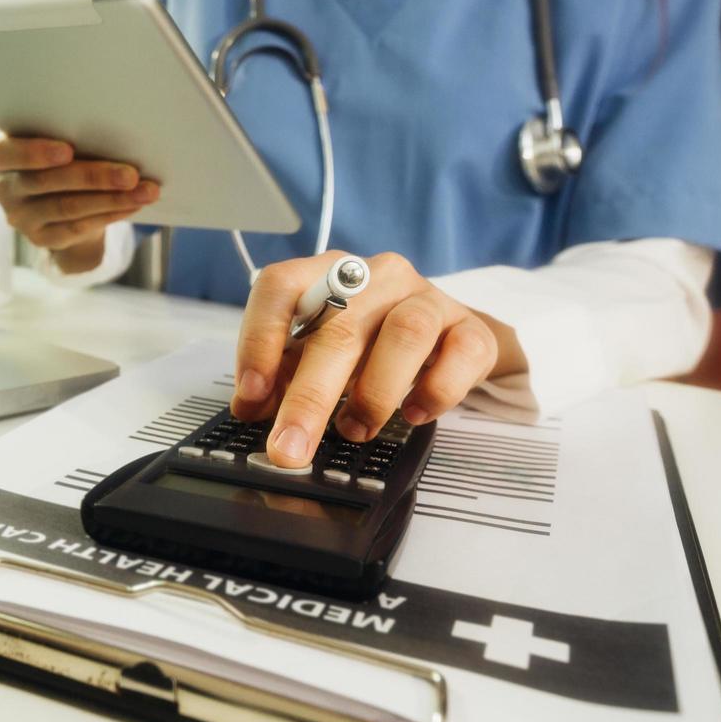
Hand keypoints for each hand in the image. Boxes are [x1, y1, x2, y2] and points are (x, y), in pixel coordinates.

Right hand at [0, 135, 159, 273]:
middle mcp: (4, 188)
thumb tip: (116, 137)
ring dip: (110, 199)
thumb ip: (70, 137)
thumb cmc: (60, 157)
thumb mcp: (56, 141)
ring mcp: (20, 217)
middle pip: (46, 181)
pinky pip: (77, 228)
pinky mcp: (41, 239)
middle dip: (93, 177)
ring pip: (67, 207)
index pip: (6, 153)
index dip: (35, 152)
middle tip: (130, 174)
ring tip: (144, 191)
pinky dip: (108, 215)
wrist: (56, 199)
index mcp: (2, 155)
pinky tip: (132, 206)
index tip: (68, 150)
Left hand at [230, 251, 524, 466]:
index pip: (281, 286)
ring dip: (374, 394)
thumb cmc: (371, 340)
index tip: (251, 394)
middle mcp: (377, 277)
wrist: (448, 335)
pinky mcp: (470, 328)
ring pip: (405, 334)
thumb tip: (250, 410)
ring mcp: (428, 298)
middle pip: (340, 329)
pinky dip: (435, 391)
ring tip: (355, 430)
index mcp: (327, 273)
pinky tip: (413, 414)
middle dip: (309, 398)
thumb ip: (282, 376)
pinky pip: (460, 355)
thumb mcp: (317, 351)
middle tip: (289, 448)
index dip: (260, 338)